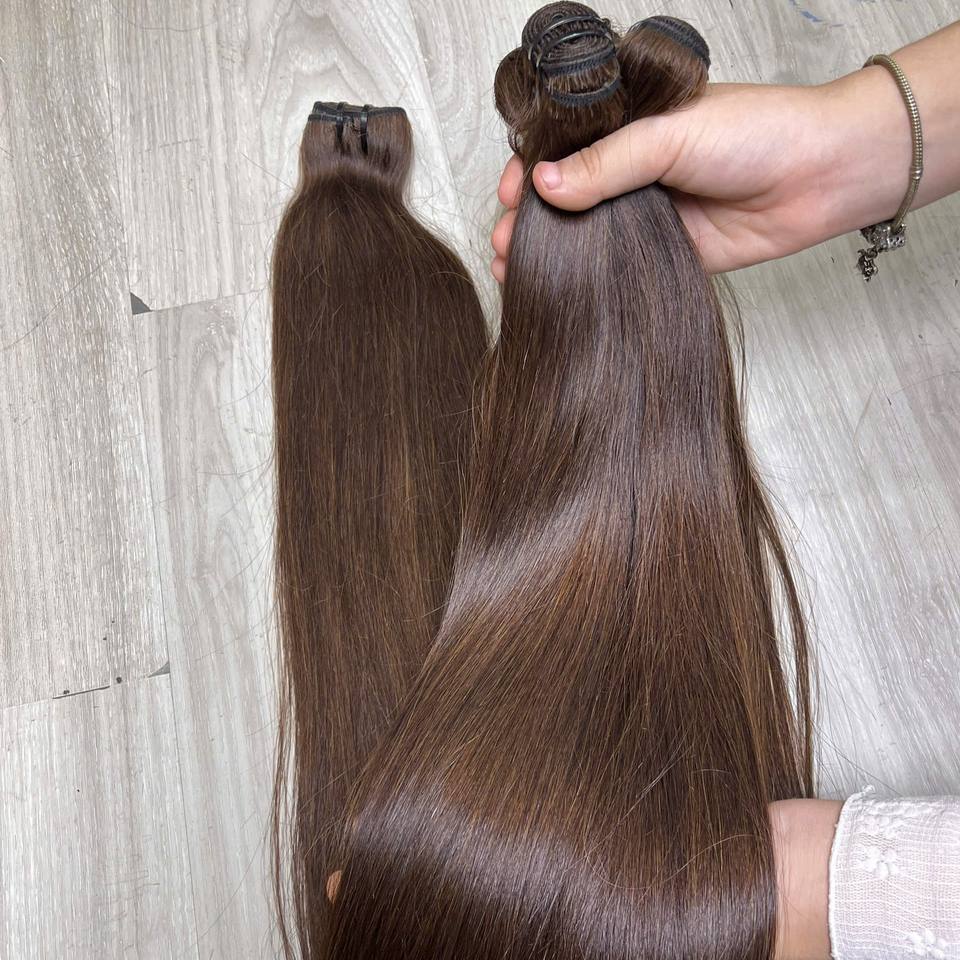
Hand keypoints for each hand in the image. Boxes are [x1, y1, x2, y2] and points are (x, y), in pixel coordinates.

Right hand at [491, 79, 877, 279]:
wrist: (821, 177)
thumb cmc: (759, 132)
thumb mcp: (671, 134)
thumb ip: (607, 163)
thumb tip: (543, 186)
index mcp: (630, 125)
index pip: (564, 147)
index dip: (530, 170)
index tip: (505, 193)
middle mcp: (633, 169)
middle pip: (567, 195)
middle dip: (529, 218)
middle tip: (505, 240)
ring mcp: (647, 213)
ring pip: (586, 234)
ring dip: (550, 250)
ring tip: (514, 266)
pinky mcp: (664, 252)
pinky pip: (616, 266)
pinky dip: (586, 277)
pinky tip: (558, 286)